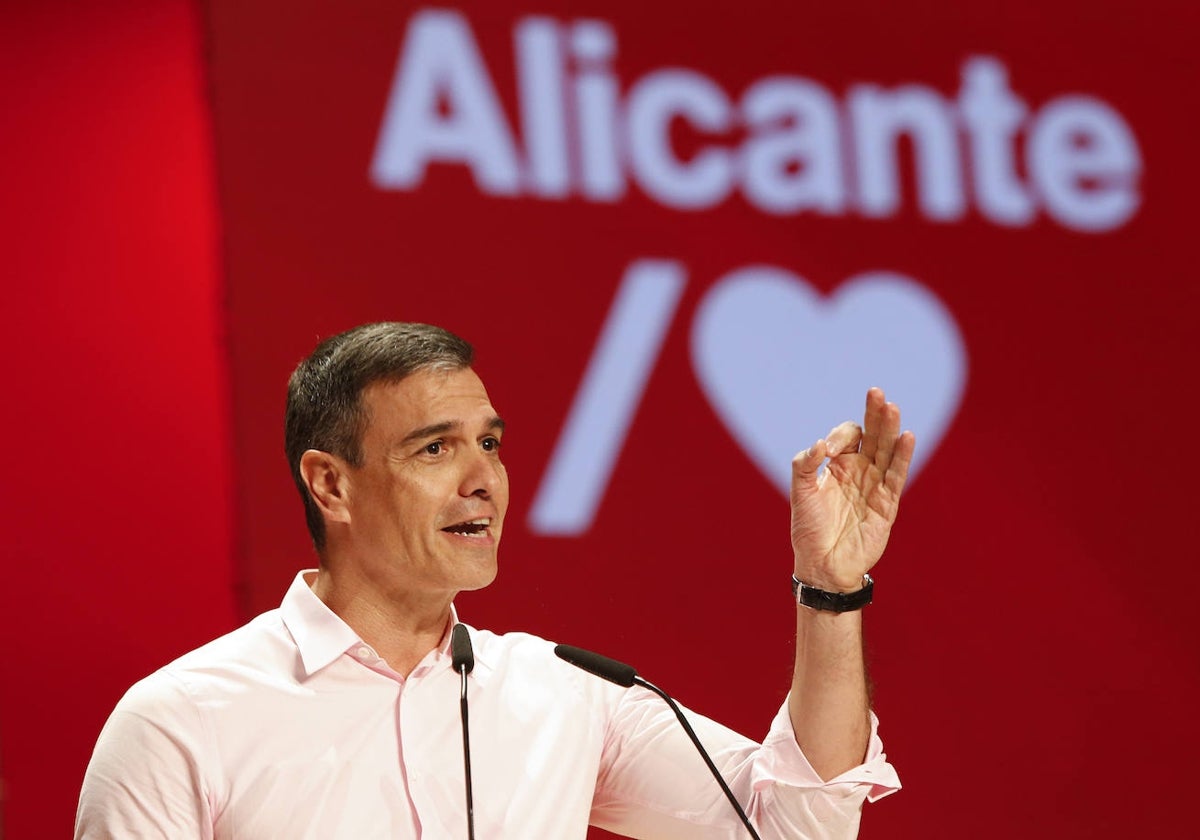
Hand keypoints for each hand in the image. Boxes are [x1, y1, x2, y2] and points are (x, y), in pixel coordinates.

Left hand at [789, 388, 914, 591]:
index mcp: (839, 465)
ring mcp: (875, 485)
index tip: (826, 450)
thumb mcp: (800, 492)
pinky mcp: (887, 503)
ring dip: (890, 429)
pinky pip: (896, 476)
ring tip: (892, 407)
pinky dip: (902, 457)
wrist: (823, 564)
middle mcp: (860, 471)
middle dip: (874, 414)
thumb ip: (804, 465)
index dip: (839, 436)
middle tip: (876, 392)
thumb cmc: (809, 528)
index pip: (848, 436)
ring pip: (886, 451)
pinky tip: (907, 436)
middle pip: (873, 435)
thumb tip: (818, 445)